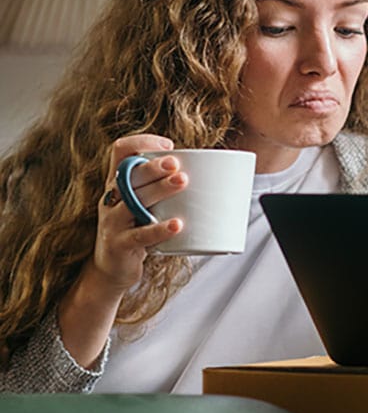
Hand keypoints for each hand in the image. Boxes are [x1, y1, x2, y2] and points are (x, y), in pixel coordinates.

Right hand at [91, 134, 187, 292]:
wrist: (112, 270)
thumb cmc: (137, 226)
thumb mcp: (143, 202)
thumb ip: (162, 184)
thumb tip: (211, 168)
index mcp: (117, 181)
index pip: (120, 151)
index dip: (141, 142)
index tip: (168, 146)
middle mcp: (111, 197)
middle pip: (127, 174)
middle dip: (152, 166)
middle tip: (176, 163)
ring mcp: (112, 221)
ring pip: (133, 200)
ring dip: (159, 188)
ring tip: (183, 181)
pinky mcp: (119, 245)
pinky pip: (139, 235)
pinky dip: (159, 229)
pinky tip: (177, 224)